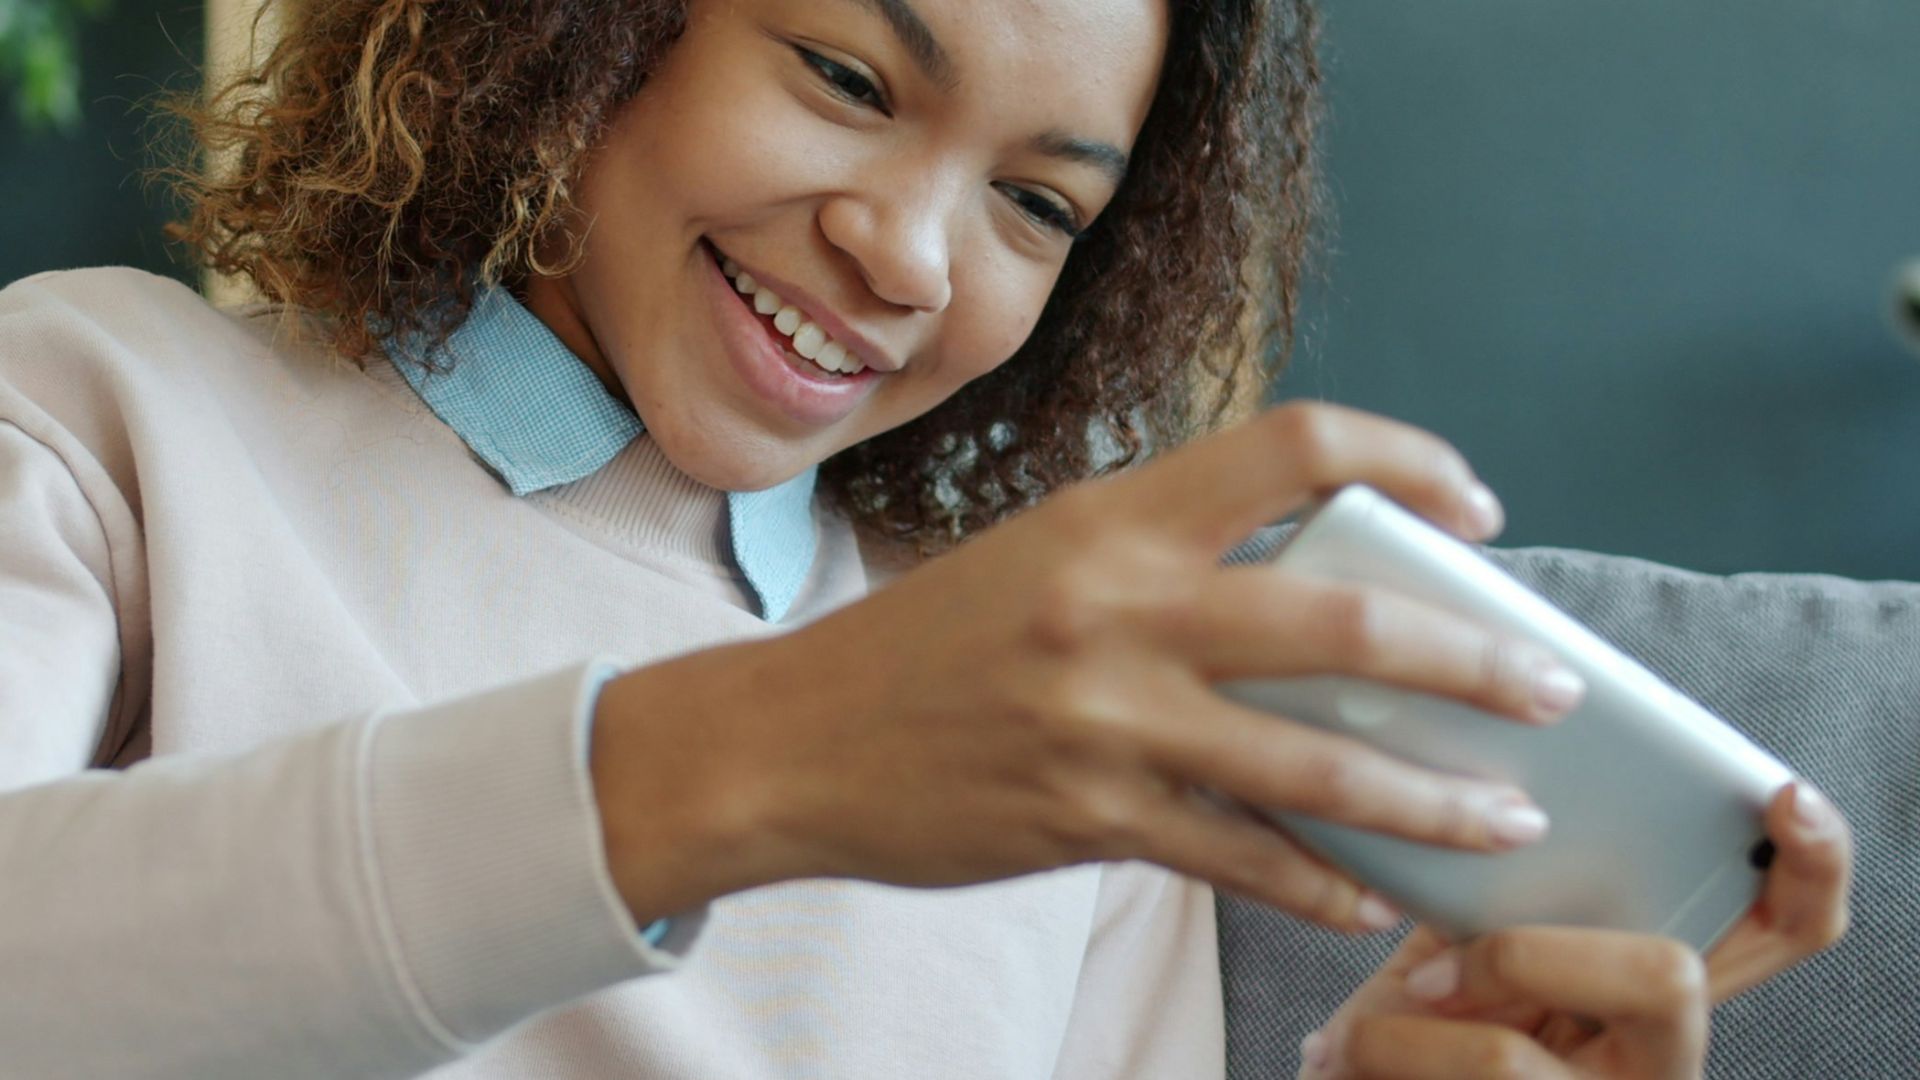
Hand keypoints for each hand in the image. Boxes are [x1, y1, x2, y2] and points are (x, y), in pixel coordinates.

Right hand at [591, 403, 1587, 925]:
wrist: (788, 738)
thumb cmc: (923, 642)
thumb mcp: (1042, 556)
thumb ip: (1165, 559)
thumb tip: (1315, 591)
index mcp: (1110, 515)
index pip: (1293, 448)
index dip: (1407, 461)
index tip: (1475, 505)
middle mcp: (1116, 607)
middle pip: (1344, 624)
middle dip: (1475, 660)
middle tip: (1552, 686)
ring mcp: (1105, 720)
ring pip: (1315, 767)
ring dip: (1432, 798)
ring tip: (1508, 817)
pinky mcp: (1089, 818)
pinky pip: (1241, 860)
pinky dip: (1321, 883)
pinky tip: (1373, 899)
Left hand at [1298, 781, 1853, 1077]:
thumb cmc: (1413, 1021)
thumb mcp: (1462, 935)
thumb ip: (1506, 878)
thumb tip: (1494, 780)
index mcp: (1650, 979)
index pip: (1785, 925)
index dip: (1812, 864)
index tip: (1782, 795)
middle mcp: (1659, 1051)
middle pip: (1674, 979)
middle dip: (1533, 956)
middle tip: (1433, 971)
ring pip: (1528, 1055)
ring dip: (1420, 1030)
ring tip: (1356, 1035)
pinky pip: (1487, 1073)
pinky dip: (1388, 1053)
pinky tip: (1341, 1055)